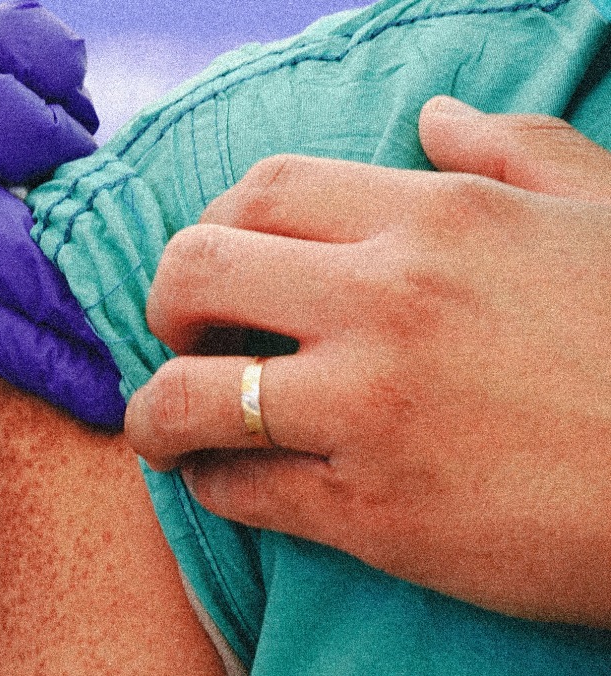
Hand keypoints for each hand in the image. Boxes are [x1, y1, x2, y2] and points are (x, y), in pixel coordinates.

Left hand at [124, 96, 610, 626]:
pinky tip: (221, 483)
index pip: (265, 190)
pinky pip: (241, 490)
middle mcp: (387, 303)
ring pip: (190, 396)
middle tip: (181, 334)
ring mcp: (370, 409)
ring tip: (165, 424)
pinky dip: (212, 485)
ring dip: (156, 412)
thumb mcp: (602, 214)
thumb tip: (433, 116)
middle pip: (196, 272)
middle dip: (164, 303)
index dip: (216, 222)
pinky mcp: (372, 511)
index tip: (219, 263)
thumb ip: (514, 151)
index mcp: (437, 220)